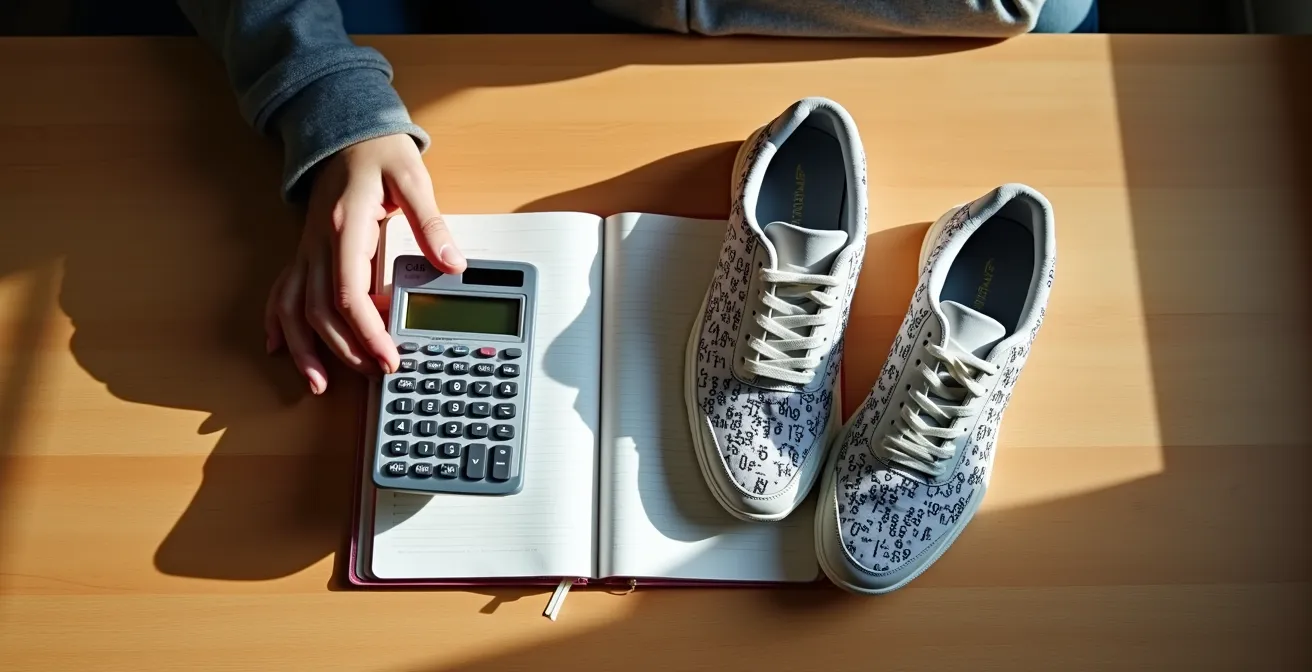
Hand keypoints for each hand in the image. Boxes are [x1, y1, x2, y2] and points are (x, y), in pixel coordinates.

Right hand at [265, 134, 466, 393]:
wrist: (347, 130)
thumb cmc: (380, 151)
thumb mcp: (414, 178)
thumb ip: (431, 223)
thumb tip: (453, 263)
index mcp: (345, 226)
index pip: (349, 292)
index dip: (367, 331)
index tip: (388, 356)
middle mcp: (319, 243)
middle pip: (320, 310)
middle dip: (345, 349)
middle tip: (376, 372)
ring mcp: (308, 249)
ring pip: (295, 308)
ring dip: (305, 348)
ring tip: (318, 383)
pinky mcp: (306, 252)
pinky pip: (282, 291)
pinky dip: (278, 322)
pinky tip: (279, 347)